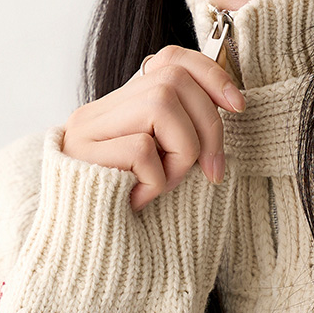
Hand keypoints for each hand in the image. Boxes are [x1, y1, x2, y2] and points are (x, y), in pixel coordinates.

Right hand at [61, 46, 245, 210]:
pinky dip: (155, 179)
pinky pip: (141, 149)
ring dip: (181, 151)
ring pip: (161, 106)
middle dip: (208, 125)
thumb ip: (178, 133)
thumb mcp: (159, 165)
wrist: (76, 252)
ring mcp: (87, 131)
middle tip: (212, 171)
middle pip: (173, 80)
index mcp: (119, 108)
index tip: (237, 105)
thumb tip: (230, 105)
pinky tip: (139, 199)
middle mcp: (99, 111)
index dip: (210, 73)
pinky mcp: (82, 155)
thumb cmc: (125, 211)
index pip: (169, 60)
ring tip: (165, 184)